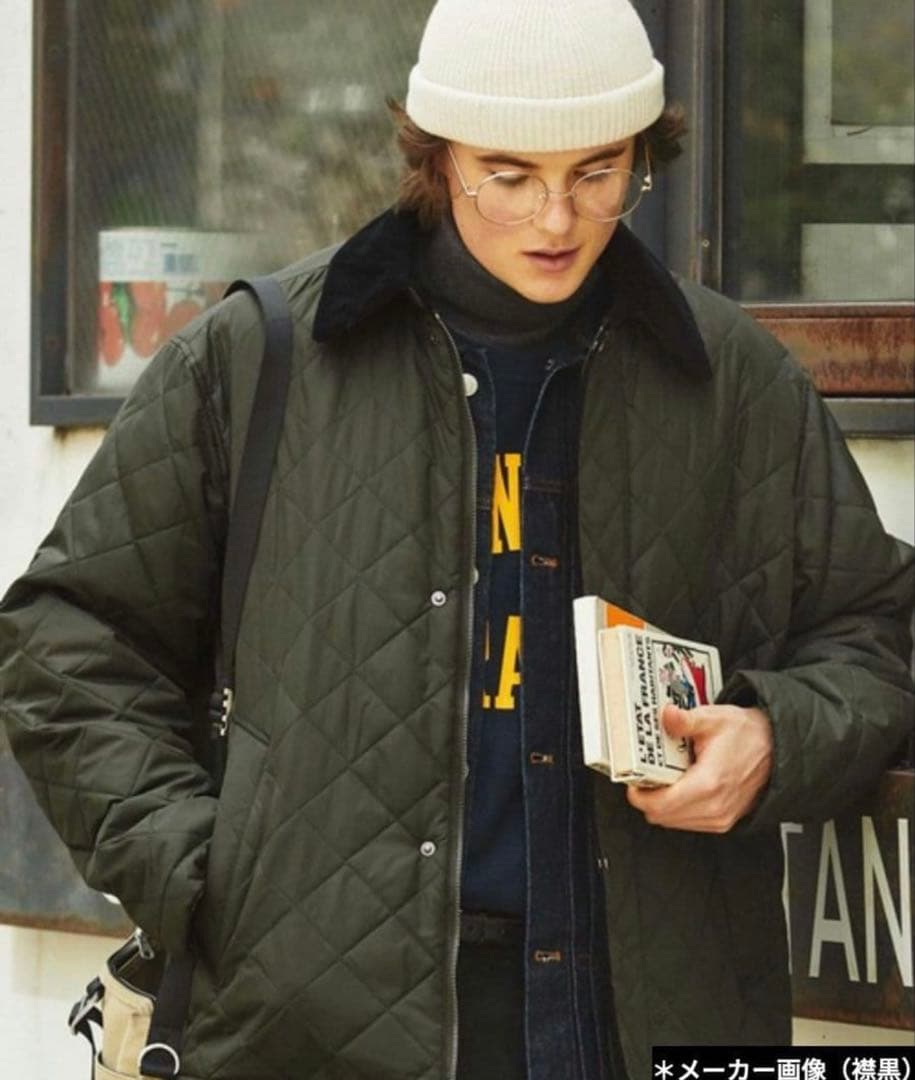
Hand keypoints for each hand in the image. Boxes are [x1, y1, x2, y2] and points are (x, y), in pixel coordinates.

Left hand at [626, 702, 772, 831]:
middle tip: (646, 775)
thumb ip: (686, 719)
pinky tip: (681, 785)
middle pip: (661, 816)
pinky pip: (687, 822)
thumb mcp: (714, 718)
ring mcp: (719, 817)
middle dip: (648, 796)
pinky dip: (677, 808)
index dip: (639, 795)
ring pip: (672, 822)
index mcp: (709, 784)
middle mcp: (714, 806)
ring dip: (662, 803)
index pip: (660, 806)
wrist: (775, 749)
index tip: (632, 782)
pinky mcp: (721, 821)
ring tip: (665, 778)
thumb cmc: (749, 736)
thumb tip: (666, 716)